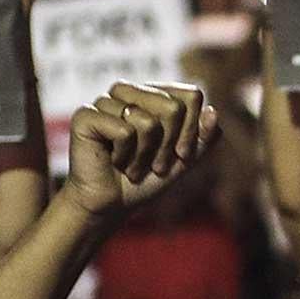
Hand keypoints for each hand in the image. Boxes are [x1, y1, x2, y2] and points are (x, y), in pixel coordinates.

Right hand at [59, 81, 218, 222]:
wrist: (111, 207)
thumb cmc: (146, 179)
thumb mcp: (184, 160)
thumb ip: (204, 137)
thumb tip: (213, 111)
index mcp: (153, 93)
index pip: (191, 95)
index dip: (191, 131)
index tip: (181, 155)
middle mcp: (129, 91)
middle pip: (173, 107)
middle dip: (169, 146)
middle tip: (155, 165)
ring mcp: (106, 101)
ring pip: (148, 122)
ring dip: (145, 155)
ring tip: (131, 165)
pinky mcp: (86, 115)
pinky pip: (123, 132)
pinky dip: (124, 156)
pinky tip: (113, 161)